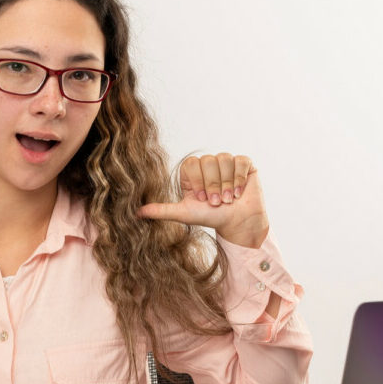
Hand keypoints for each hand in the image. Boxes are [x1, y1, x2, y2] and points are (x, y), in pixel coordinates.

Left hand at [137, 153, 268, 247]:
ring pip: (224, 159)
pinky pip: (240, 161)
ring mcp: (227, 163)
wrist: (237, 223)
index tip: (201, 199)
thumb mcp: (184, 213)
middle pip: (208, 161)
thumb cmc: (211, 218)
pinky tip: (239, 193)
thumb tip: (137, 213)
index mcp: (192, 171)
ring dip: (226, 184)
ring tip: (228, 199)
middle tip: (216, 202)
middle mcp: (209, 164)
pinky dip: (239, 179)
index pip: (191, 163)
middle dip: (212, 185)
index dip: (197, 181)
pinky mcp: (245, 164)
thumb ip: (162, 210)